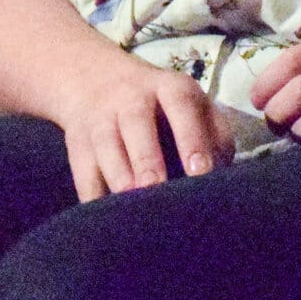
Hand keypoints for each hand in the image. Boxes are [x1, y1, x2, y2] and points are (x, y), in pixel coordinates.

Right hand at [53, 55, 236, 201]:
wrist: (97, 81)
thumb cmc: (163, 108)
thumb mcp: (192, 106)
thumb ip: (214, 136)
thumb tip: (222, 178)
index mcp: (170, 88)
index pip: (181, 107)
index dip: (190, 138)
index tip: (199, 172)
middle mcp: (132, 99)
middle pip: (137, 125)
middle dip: (147, 159)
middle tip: (157, 187)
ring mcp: (101, 120)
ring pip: (105, 147)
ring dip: (118, 176)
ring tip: (131, 206)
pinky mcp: (77, 145)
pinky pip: (83, 173)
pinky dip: (93, 196)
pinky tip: (107, 217)